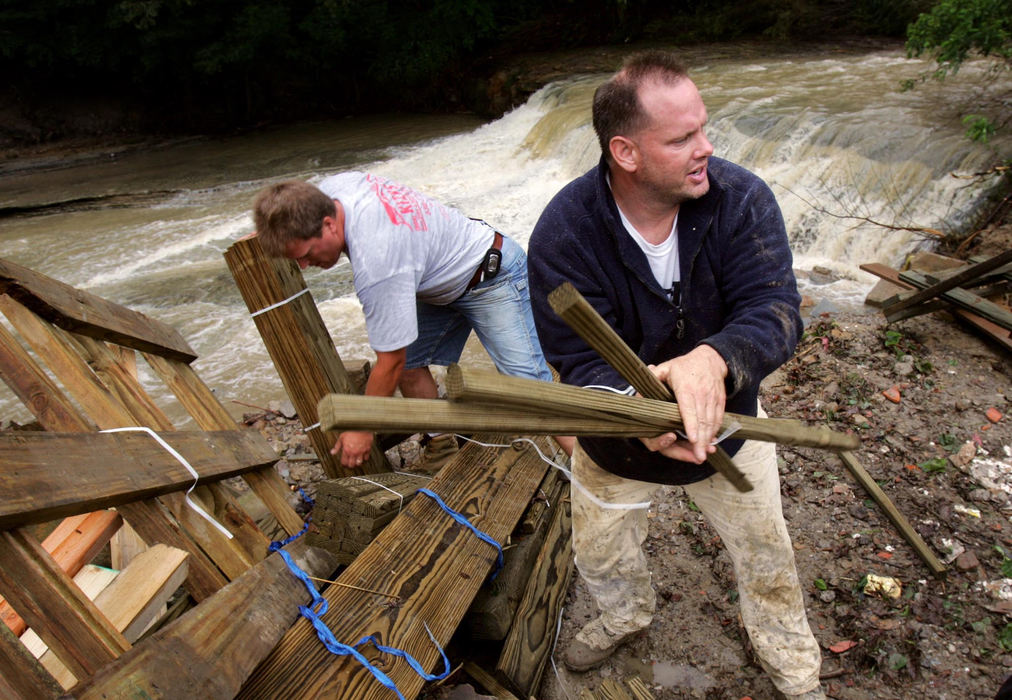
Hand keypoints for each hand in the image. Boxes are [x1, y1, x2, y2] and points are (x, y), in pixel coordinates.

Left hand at [333, 430, 373, 467]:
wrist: (361, 426)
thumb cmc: (352, 430)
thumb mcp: (341, 437)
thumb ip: (337, 446)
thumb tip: (332, 452)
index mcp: (346, 450)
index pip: (344, 462)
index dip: (343, 464)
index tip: (344, 463)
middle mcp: (354, 452)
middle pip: (352, 465)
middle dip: (350, 465)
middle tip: (349, 464)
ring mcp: (361, 452)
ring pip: (359, 463)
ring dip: (357, 463)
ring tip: (356, 461)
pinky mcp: (367, 449)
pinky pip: (366, 458)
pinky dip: (364, 459)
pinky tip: (362, 456)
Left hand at [649, 345, 727, 462]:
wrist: (710, 359)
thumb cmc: (685, 365)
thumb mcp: (667, 367)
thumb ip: (654, 375)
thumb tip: (641, 380)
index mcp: (686, 387)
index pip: (689, 409)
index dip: (691, 425)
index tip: (692, 439)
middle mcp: (701, 394)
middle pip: (701, 420)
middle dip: (701, 440)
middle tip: (699, 456)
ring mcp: (712, 398)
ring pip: (711, 422)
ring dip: (708, 439)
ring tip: (705, 453)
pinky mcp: (720, 402)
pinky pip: (718, 419)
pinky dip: (715, 431)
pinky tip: (711, 441)